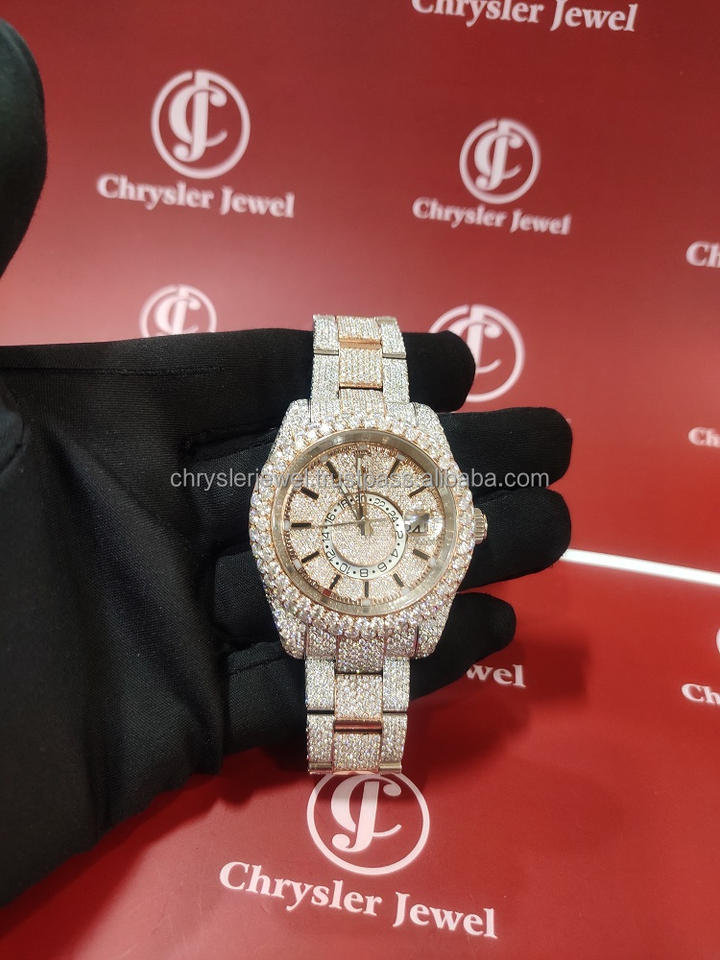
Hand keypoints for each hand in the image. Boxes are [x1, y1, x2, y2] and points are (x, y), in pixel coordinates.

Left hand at [0, 327, 570, 902]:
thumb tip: (5, 54)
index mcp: (80, 429)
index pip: (242, 377)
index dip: (350, 362)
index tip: (456, 354)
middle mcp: (133, 523)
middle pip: (313, 484)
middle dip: (434, 466)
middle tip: (544, 444)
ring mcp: (157, 629)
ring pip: (324, 589)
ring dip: (439, 566)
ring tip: (544, 538)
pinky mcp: (165, 732)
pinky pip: (293, 695)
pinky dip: (386, 669)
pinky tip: (473, 630)